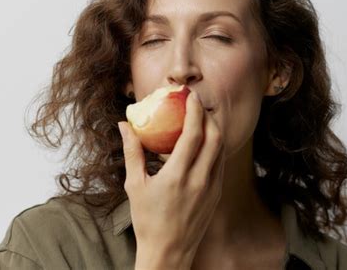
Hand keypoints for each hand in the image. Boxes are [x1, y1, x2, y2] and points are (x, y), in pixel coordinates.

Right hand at [118, 91, 224, 269]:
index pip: (193, 134)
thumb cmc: (147, 220)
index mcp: (177, 176)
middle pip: (214, 137)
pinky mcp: (217, 194)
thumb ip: (132, 152)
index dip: (194, 111)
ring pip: (221, 148)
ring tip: (201, 118)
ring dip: (214, 129)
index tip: (189, 96)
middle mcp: (200, 180)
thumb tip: (125, 126)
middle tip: (196, 104)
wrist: (169, 251)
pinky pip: (220, 162)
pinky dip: (215, 146)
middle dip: (207, 115)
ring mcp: (212, 187)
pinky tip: (204, 142)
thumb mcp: (134, 185)